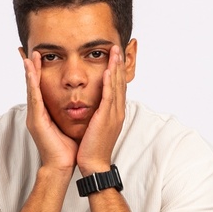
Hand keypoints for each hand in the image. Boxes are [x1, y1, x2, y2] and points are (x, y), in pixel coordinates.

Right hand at [24, 49, 77, 171]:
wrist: (62, 166)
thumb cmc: (67, 148)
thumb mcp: (70, 124)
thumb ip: (69, 112)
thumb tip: (79, 102)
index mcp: (45, 112)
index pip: (42, 87)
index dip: (40, 72)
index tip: (40, 56)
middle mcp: (37, 112)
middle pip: (34, 85)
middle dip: (31, 67)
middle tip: (30, 50)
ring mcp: (34, 116)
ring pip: (32, 89)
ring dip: (30, 71)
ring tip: (30, 56)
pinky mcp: (36, 120)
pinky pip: (34, 98)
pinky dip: (32, 84)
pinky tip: (31, 73)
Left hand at [77, 45, 126, 173]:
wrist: (93, 164)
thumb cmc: (92, 148)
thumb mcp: (97, 127)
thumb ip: (98, 114)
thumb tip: (95, 107)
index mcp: (115, 113)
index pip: (118, 87)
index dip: (117, 71)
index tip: (114, 57)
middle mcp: (117, 111)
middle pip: (120, 82)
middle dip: (119, 64)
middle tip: (117, 47)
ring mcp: (114, 114)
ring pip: (117, 86)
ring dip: (116, 67)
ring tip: (115, 51)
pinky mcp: (107, 118)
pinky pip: (109, 96)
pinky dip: (110, 82)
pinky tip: (108, 70)